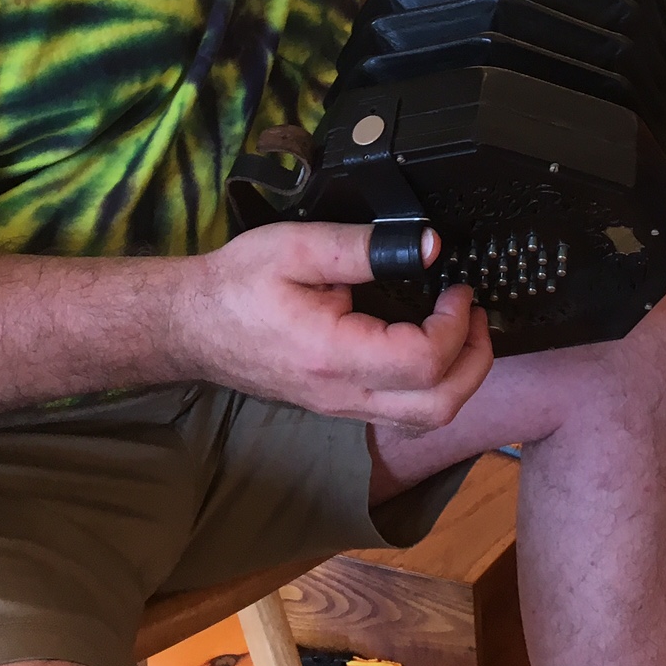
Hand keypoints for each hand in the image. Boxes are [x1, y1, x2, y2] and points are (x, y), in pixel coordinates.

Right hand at [177, 222, 492, 430]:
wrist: (189, 325)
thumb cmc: (236, 285)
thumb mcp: (296, 246)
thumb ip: (364, 246)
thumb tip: (426, 244)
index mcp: (333, 356)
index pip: (423, 362)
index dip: (457, 325)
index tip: (457, 288)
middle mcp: (341, 395)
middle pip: (438, 409)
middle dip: (475, 362)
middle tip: (476, 316)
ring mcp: (340, 408)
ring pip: (424, 421)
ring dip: (459, 379)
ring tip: (462, 330)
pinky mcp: (338, 406)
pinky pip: (401, 413)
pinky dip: (432, 386)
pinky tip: (429, 345)